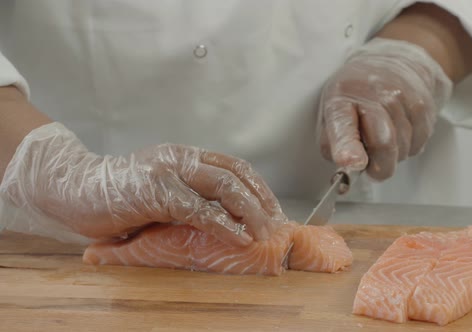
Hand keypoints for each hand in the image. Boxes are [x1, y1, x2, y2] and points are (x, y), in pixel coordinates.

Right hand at [0, 123, 285, 245]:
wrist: (76, 190)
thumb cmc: (122, 197)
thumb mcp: (165, 192)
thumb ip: (192, 198)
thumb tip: (232, 221)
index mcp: (186, 155)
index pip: (234, 166)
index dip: (259, 187)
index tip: (274, 210)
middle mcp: (181, 157)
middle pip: (235, 174)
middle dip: (262, 201)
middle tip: (276, 225)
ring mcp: (169, 171)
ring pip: (224, 186)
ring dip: (250, 212)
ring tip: (263, 233)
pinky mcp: (155, 191)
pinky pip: (198, 209)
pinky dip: (223, 224)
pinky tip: (238, 237)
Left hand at [318, 38, 451, 179]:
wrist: (393, 62)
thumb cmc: (355, 95)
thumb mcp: (330, 114)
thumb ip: (332, 144)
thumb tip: (347, 166)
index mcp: (341, 98)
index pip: (343, 124)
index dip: (348, 147)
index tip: (355, 163)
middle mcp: (373, 94)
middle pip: (383, 144)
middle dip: (378, 167)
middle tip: (371, 166)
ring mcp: (401, 97)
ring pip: (402, 149)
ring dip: (393, 155)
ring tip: (384, 137)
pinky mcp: (423, 105)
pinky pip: (417, 145)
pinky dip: (407, 148)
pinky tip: (399, 132)